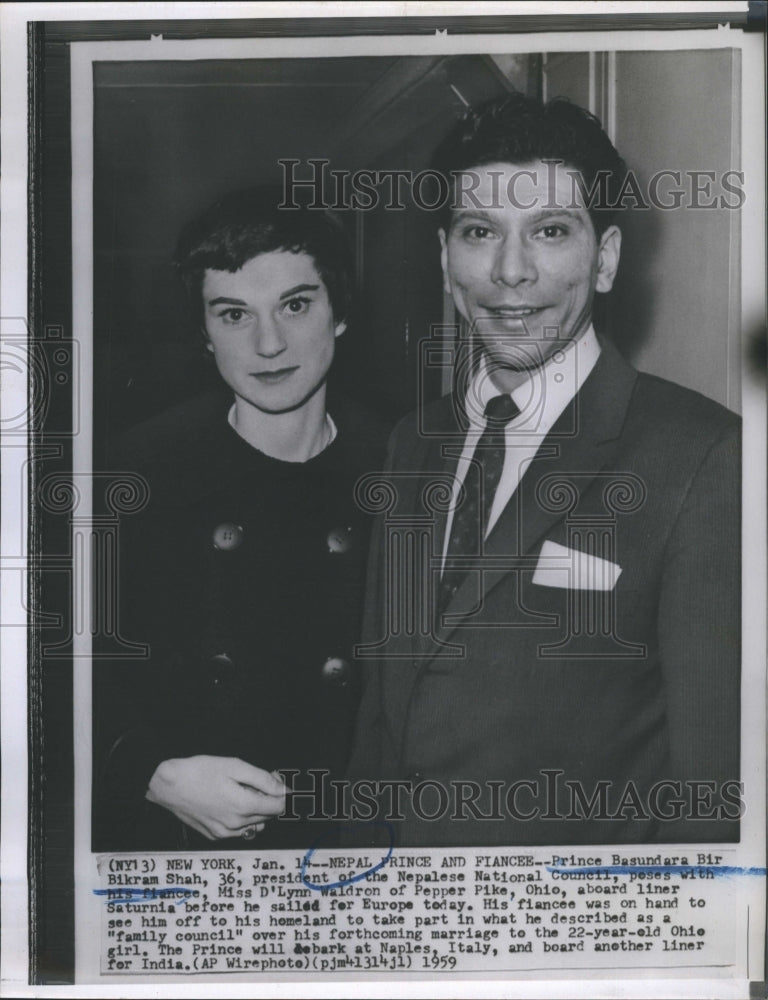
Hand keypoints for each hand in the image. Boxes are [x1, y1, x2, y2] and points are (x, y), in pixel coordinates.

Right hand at [146, 755, 285, 839]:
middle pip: (267, 816)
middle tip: (255, 781)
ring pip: (254, 824)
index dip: (281, 793)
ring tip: (240, 791)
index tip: (275, 781)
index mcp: (243, 807)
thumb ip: (263, 779)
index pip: (278, 807)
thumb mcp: (235, 766)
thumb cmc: (200, 771)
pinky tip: (228, 802)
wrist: (168, 785)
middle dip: (267, 799)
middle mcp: (235, 825)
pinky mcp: (213, 835)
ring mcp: (224, 833)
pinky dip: (240, 818)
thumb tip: (283, 789)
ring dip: (254, 810)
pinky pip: (238, 830)